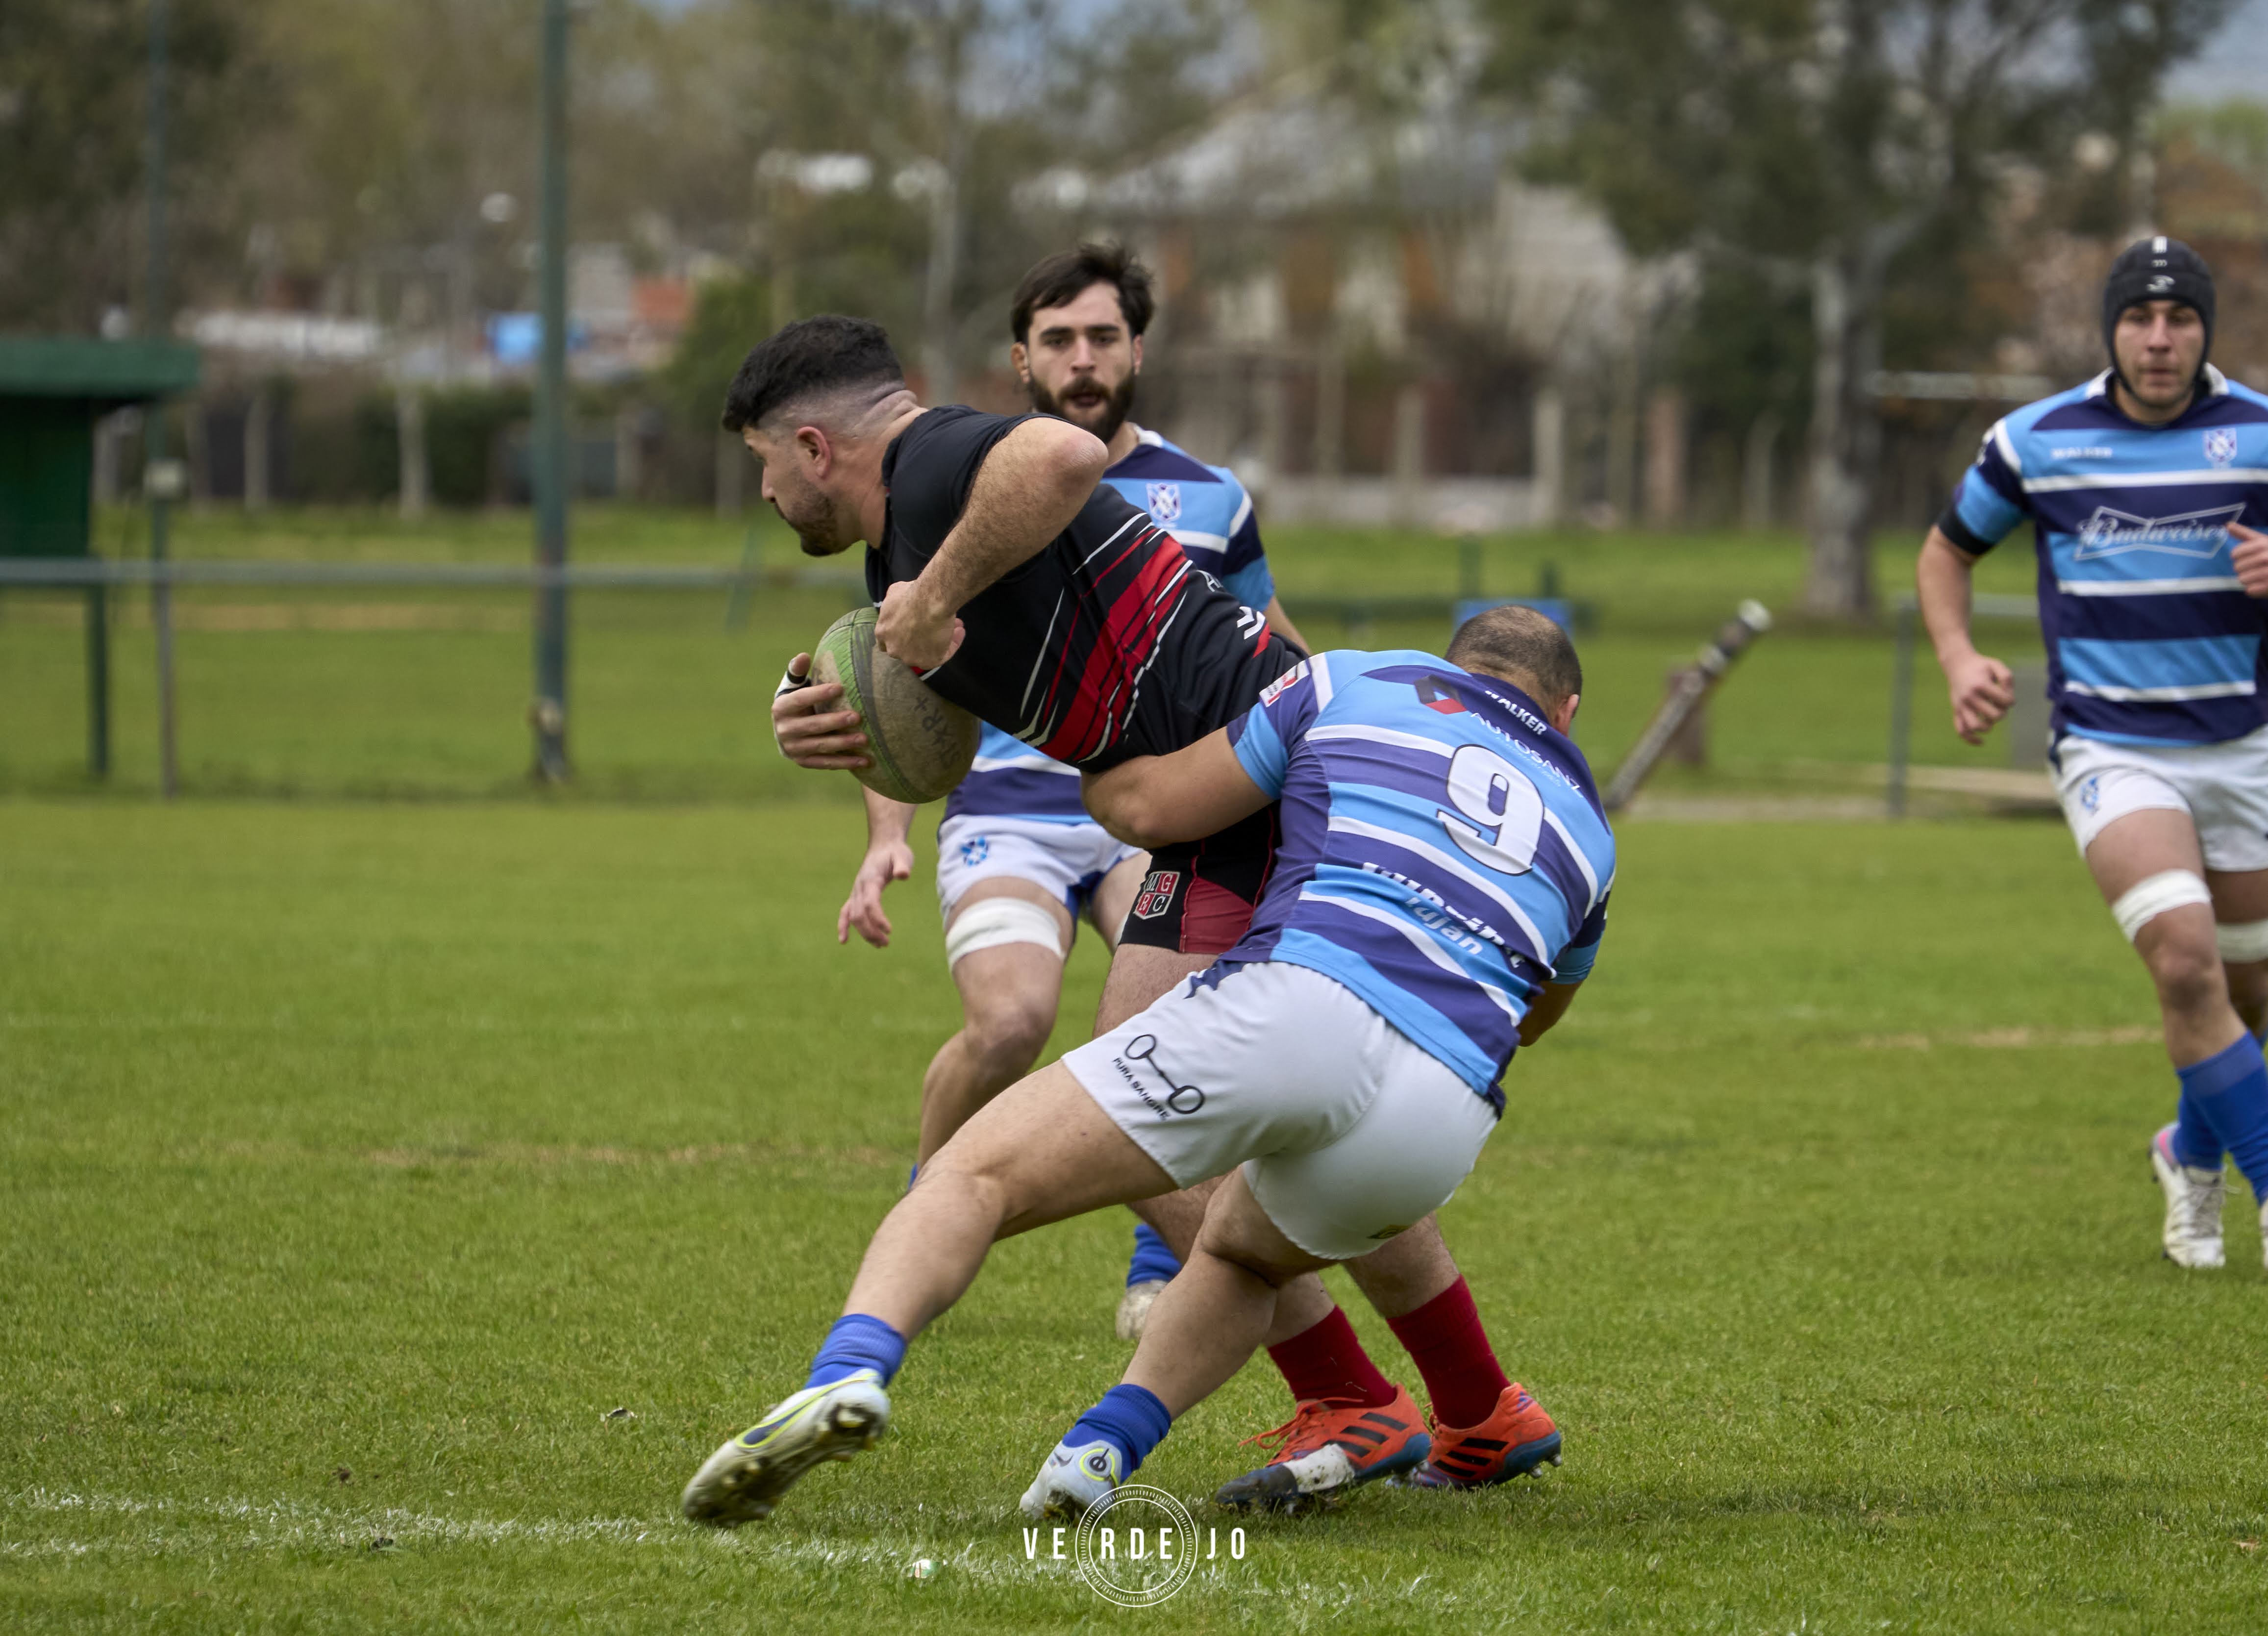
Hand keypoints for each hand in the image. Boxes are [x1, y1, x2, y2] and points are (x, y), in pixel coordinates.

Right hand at [771, 651, 868, 769]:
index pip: (800, 699)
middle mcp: (784, 730)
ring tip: (865, 739)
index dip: (818, 694)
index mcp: (781, 708)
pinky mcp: (803, 762)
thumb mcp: (793, 687)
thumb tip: (803, 656)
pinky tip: (864, 761)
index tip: (840, 688)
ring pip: (821, 746)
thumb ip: (797, 671)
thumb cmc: (796, 703)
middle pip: (813, 725)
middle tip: (857, 717)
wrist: (785, 732)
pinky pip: (825, 763)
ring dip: (844, 744)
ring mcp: (793, 748)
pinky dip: (845, 763)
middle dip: (835, 722)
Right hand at [837, 839, 914, 946]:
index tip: (889, 930)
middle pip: (859, 914)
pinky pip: (845, 912)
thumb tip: (903, 875)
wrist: (883, 846)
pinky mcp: (856, 895)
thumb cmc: (895, 852)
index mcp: (870, 879)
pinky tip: (844, 940)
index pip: (870, 903)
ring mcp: (855, 892)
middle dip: (870, 931)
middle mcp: (859, 887)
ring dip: (864, 933)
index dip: (877, 918)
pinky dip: (843, 926)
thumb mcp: (903, 856)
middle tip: (886, 943)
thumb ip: (902, 865)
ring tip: (880, 945)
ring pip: (853, 916)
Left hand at [873, 580, 964, 671]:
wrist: (929, 602)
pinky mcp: (930, 662)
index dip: (900, 634)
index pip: (887, 640)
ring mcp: (911, 658)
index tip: (912, 626)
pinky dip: (952, 644)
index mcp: (882, 632)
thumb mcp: (895, 591)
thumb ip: (895, 603)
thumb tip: (901, 603)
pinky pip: (943, 655)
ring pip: (926, 652)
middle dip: (920, 638)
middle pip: (906, 648)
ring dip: (938, 640)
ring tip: (954, 626)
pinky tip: (960, 632)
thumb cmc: (912, 594)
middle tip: (934, 626)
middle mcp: (894, 649)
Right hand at [1944, 649, 2014, 744]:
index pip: (2005, 701)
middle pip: (1993, 716)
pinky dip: (1970, 739)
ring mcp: (1961, 705)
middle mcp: (1970, 697)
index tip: (2006, 695)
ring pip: (1975, 726)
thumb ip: (2007, 679)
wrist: (1957, 664)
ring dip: (1987, 727)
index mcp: (1981, 685)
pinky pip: (1961, 730)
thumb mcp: (1997, 665)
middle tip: (1999, 706)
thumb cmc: (1980, 665)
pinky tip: (1981, 742)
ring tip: (1989, 720)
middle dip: (2002, 713)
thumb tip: (2009, 698)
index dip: (2011, 700)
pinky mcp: (1956, 710)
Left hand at [2232, 523, 2267, 596]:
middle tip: (2257, 567)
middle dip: (2244, 569)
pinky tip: (2263, 585)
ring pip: (2242, 579)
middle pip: (2237, 567)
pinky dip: (2254, 590)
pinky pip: (2250, 591)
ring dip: (2249, 580)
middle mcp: (2266, 556)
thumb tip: (2227, 525)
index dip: (2239, 557)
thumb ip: (2244, 533)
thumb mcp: (2263, 541)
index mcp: (2263, 544)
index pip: (2235, 553)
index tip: (2248, 556)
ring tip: (2260, 576)